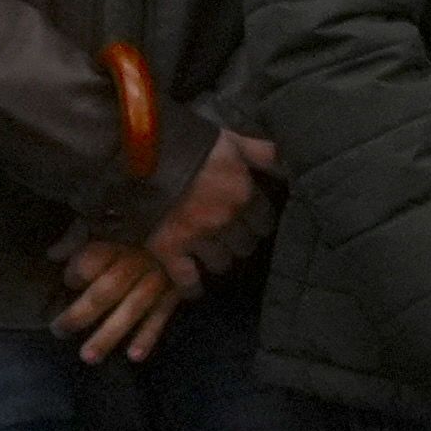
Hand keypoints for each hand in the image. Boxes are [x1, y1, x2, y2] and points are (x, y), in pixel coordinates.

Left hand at [55, 231, 192, 362]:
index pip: (90, 261)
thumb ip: (77, 236)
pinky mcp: (174, 292)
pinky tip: (134, 356)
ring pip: (131, 309)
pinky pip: (161, 316)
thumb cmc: (137, 223)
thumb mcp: (105, 220)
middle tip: (59, 331)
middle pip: (106, 290)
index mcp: (117, 240)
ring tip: (88, 357)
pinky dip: (149, 336)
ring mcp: (157, 279)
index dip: (73, 274)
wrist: (190, 218)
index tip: (67, 282)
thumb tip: (52, 255)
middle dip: (81, 314)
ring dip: (109, 334)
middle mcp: (136, 261)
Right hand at [148, 129, 277, 282]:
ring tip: (213, 256)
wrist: (140, 151)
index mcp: (244, 194)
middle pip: (245, 246)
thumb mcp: (232, 140)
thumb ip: (263, 153)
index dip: (259, 222)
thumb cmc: (190, 142)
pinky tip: (195, 290)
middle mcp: (226, 221)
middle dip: (241, 242)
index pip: (265, 221)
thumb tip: (290, 163)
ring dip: (220, 260)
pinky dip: (191, 287)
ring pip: (222, 263)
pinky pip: (187, 280)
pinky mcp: (169, 250)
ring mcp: (198, 238)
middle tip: (232, 238)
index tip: (254, 222)